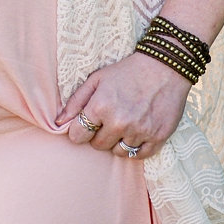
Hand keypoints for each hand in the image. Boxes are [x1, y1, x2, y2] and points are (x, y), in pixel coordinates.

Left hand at [55, 53, 190, 160]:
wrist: (164, 67)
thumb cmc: (127, 71)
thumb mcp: (97, 79)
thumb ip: (76, 101)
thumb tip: (58, 122)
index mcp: (101, 106)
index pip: (78, 136)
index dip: (80, 130)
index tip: (86, 124)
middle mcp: (119, 122)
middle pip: (97, 146)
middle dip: (99, 135)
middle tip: (109, 120)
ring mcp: (139, 131)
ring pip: (118, 152)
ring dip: (118, 141)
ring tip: (124, 124)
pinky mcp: (157, 138)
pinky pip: (138, 156)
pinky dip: (136, 147)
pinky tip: (137, 132)